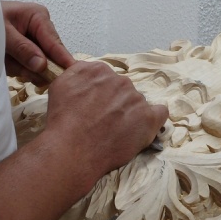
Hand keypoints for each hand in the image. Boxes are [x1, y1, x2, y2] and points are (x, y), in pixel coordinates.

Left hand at [1, 0, 73, 83]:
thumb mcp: (2, 33)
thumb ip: (22, 49)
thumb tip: (42, 65)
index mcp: (38, 16)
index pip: (54, 42)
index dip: (62, 58)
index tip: (72, 72)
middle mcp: (41, 28)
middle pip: (49, 55)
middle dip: (34, 66)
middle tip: (17, 66)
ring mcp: (35, 40)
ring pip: (39, 64)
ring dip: (23, 67)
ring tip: (6, 59)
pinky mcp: (28, 51)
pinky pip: (30, 67)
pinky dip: (19, 69)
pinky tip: (8, 61)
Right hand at [44, 61, 168, 195]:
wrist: (72, 149)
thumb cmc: (63, 121)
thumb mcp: (60, 85)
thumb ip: (77, 72)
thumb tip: (87, 70)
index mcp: (100, 70)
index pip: (106, 78)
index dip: (100, 93)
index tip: (95, 105)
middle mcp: (120, 81)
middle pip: (122, 89)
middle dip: (115, 103)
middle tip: (102, 121)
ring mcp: (136, 99)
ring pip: (137, 103)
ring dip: (129, 114)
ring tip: (114, 132)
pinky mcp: (148, 119)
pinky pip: (160, 112)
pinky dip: (154, 118)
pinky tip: (144, 126)